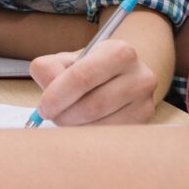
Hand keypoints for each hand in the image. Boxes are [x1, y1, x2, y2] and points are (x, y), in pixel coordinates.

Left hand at [30, 34, 161, 125]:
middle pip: (92, 105)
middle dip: (64, 115)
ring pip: (100, 125)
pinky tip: (83, 125)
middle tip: (52, 116)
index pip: (82, 77)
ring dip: (75, 127)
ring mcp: (145, 102)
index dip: (57, 96)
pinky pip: (109, 136)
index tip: (43, 108)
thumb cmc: (88, 69)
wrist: (121, 77)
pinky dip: (89, 136)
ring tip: (67, 118)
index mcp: (119, 52)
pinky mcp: (145, 123)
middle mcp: (139, 76)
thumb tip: (48, 98)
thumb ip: (48, 70)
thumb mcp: (67, 60)